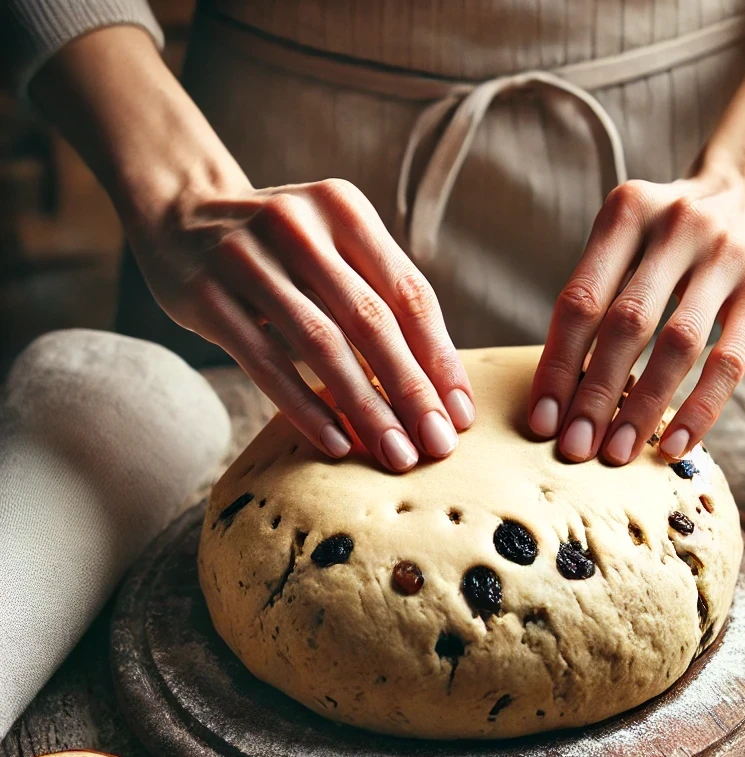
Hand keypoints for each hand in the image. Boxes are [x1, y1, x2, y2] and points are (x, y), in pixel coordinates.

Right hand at [30, 26, 474, 472]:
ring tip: (395, 453)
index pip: (409, 293)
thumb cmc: (280, 248)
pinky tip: (337, 442)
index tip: (461, 414)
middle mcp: (300, 225)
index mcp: (344, 209)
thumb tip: (440, 388)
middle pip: (372, 320)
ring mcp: (248, 258)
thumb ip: (379, 295)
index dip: (441, 358)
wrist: (177, 211)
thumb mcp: (332, 244)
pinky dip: (306, 406)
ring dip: (365, 406)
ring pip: (322, 344)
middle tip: (437, 445)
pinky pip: (266, 362)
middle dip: (411, 389)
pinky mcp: (207, 294)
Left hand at [528, 16, 744, 465]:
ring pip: (678, 346)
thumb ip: (598, 290)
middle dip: (595, 395)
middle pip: (626, 325)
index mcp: (626, 213)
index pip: (581, 300)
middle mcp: (674, 229)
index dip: (558, 365)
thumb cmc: (672, 230)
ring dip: (643, 406)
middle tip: (575, 446)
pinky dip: (700, 408)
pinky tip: (676, 443)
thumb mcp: (628, 232)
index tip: (543, 419)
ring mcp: (724, 258)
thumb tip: (563, 386)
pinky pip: (729, 361)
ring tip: (618, 452)